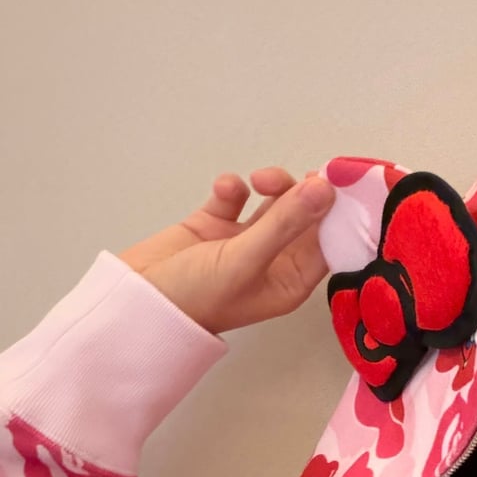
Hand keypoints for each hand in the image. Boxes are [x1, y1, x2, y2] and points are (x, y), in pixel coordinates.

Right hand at [117, 166, 335, 335]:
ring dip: (272, 184)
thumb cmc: (197, 295)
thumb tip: (325, 190)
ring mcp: (244, 242)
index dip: (336, 213)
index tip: (338, 179)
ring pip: (274, 201)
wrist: (137, 300)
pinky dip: (233, 188)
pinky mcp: (215, 225)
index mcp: (290, 281)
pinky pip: (235, 197)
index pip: (327, 243)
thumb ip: (285, 223)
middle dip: (302, 193)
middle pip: (304, 217)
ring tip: (256, 181)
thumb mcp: (245, 260)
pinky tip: (225, 189)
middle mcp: (273, 262)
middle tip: (298, 176)